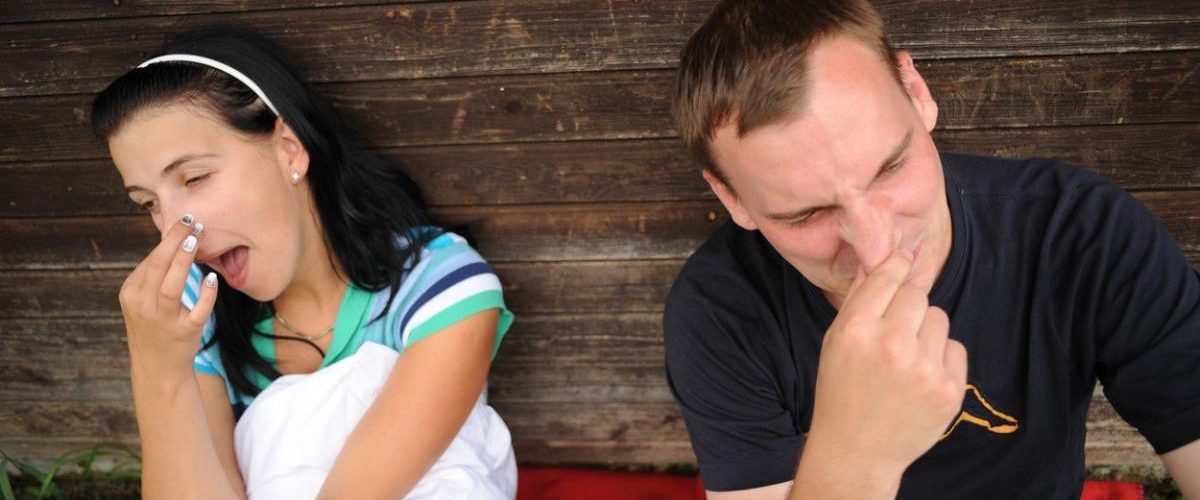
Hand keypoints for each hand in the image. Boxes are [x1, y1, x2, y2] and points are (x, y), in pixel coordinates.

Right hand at [118, 216, 217, 385]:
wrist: (158, 369)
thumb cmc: (155, 327)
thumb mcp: (144, 301)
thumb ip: (155, 276)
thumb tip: (175, 241)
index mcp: (131, 293)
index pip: (150, 261)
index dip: (168, 240)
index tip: (184, 222)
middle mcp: (143, 306)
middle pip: (157, 268)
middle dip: (174, 242)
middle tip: (191, 222)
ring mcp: (162, 321)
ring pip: (170, 288)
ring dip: (183, 262)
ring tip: (195, 241)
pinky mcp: (183, 333)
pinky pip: (196, 312)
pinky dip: (205, 296)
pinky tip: (212, 280)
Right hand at [805, 251, 967, 480]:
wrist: (857, 450)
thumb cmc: (841, 391)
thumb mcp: (835, 341)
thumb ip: (857, 299)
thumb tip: (878, 258)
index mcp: (856, 330)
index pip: (888, 275)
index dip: (897, 266)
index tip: (902, 262)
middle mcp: (891, 345)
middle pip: (917, 294)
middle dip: (907, 307)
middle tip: (894, 331)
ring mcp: (923, 368)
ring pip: (939, 318)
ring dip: (925, 331)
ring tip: (905, 358)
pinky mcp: (948, 388)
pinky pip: (955, 347)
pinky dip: (940, 358)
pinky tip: (919, 377)